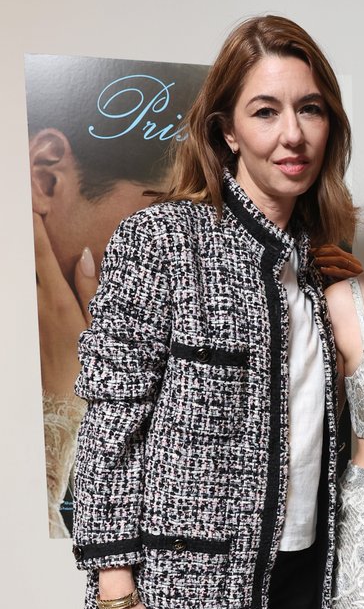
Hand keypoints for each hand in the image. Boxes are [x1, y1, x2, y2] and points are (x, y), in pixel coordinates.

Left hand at [33, 213, 97, 397]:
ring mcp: (28, 316)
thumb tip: (86, 255)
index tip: (29, 204)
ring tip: (21, 232)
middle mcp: (36, 305)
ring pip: (22, 279)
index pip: (42, 255)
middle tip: (20, 209)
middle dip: (22, 236)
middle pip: (24, 262)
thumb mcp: (99, 327)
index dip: (34, 228)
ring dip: (22, 258)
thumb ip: (92, 289)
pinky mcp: (26, 326)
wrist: (65, 404)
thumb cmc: (90, 365)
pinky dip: (26, 279)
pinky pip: (25, 295)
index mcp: (57, 301)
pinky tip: (27, 271)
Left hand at [311, 243, 362, 285]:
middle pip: (337, 252)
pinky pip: (342, 272)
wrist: (357, 299)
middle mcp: (355, 263)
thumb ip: (331, 265)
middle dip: (323, 252)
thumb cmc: (345, 287)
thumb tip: (317, 257)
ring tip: (316, 261)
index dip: (323, 248)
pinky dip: (332, 270)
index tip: (312, 250)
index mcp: (351, 260)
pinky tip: (323, 270)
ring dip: (326, 259)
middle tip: (312, 254)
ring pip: (340, 260)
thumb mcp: (337, 274)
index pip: (336, 249)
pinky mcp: (355, 279)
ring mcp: (356, 270)